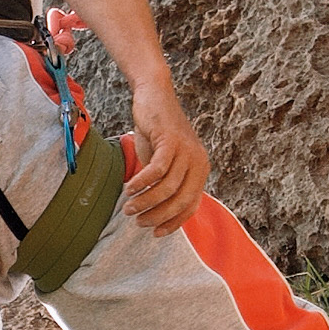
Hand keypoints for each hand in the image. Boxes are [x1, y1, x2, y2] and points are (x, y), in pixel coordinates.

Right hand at [122, 67, 209, 235]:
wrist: (154, 96)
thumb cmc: (156, 131)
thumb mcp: (164, 162)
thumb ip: (163, 184)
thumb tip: (153, 212)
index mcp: (200, 170)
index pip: (190, 206)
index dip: (172, 223)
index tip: (154, 233)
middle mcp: (199, 162)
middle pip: (180, 200)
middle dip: (157, 215)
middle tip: (137, 220)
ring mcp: (187, 151)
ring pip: (168, 187)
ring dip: (146, 201)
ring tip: (128, 207)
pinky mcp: (172, 141)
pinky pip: (158, 170)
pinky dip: (142, 183)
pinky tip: (129, 188)